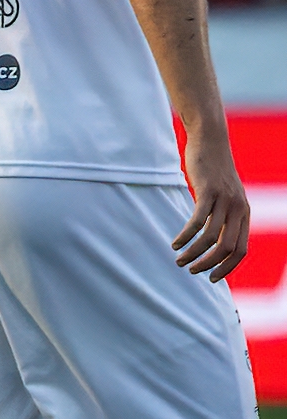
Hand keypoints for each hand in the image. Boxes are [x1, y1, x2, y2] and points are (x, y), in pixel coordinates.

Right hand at [177, 132, 252, 280]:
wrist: (211, 140)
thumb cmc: (213, 170)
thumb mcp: (224, 195)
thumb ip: (223, 214)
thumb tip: (212, 238)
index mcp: (244, 213)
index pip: (241, 250)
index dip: (227, 267)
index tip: (211, 277)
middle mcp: (238, 208)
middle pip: (228, 248)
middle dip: (209, 264)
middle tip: (191, 270)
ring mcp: (225, 200)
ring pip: (212, 237)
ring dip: (194, 253)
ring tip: (179, 259)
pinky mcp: (209, 192)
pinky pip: (198, 221)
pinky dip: (186, 235)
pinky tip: (175, 242)